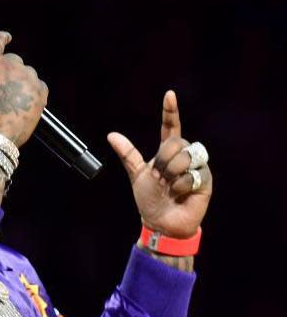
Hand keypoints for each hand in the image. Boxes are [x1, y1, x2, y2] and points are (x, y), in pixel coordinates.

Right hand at [0, 31, 47, 145]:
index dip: (2, 38)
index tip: (7, 38)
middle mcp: (11, 65)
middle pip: (13, 60)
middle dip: (8, 69)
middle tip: (3, 84)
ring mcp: (28, 78)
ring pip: (26, 74)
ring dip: (20, 82)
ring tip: (12, 101)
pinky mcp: (40, 92)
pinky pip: (38, 86)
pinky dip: (32, 92)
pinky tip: (23, 104)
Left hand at [108, 90, 212, 237]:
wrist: (160, 221)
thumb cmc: (149, 199)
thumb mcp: (136, 174)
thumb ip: (128, 154)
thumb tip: (111, 135)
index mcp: (167, 151)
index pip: (171, 127)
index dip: (170, 111)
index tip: (169, 95)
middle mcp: (184, 155)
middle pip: (177, 143)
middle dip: (163, 160)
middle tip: (158, 178)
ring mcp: (196, 167)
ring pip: (187, 156)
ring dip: (172, 172)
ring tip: (168, 186)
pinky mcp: (206, 180)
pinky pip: (193, 175)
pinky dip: (180, 186)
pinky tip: (179, 194)